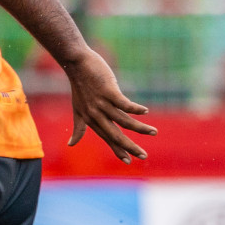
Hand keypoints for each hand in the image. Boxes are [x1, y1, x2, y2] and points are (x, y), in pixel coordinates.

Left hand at [62, 49, 157, 163]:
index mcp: (91, 119)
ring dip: (140, 128)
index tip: (128, 161)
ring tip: (154, 132)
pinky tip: (145, 111)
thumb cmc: (79, 86)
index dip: (117, 150)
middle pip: (115, 135)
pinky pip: (123, 103)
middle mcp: (96, 114)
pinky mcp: (108, 91)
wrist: (75, 63)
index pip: (107, 138)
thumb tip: (70, 145)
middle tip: (144, 156)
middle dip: (130, 147)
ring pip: (124, 120)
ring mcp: (102, 103)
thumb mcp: (77, 109)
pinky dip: (135, 108)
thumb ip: (78, 127)